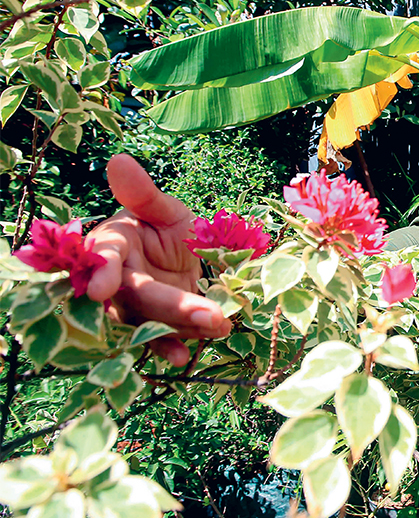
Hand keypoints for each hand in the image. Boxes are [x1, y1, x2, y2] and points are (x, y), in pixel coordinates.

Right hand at [86, 154, 230, 365]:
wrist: (180, 258)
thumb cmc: (166, 228)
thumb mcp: (165, 210)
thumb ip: (143, 194)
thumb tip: (118, 160)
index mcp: (113, 244)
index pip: (104, 259)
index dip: (102, 273)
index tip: (100, 290)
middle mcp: (115, 281)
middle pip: (136, 298)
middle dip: (171, 308)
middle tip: (211, 315)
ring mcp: (131, 308)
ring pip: (148, 323)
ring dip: (181, 329)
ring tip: (219, 326)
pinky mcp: (150, 327)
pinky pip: (156, 340)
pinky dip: (169, 348)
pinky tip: (183, 358)